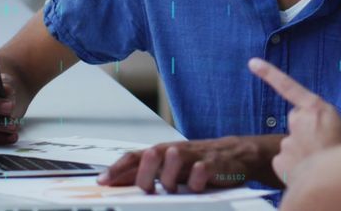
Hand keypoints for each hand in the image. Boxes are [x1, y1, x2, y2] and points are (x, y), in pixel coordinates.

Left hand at [97, 135, 277, 193]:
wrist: (239, 154)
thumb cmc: (202, 162)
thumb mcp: (173, 169)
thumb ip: (149, 174)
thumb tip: (119, 184)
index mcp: (164, 152)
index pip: (135, 156)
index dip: (117, 169)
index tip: (102, 182)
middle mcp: (177, 150)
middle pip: (152, 153)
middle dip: (143, 174)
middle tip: (147, 190)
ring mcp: (197, 155)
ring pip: (174, 156)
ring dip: (168, 176)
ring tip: (170, 189)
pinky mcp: (217, 163)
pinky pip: (203, 169)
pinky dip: (197, 180)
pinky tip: (197, 188)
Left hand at [248, 57, 340, 183]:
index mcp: (317, 109)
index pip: (289, 86)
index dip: (269, 74)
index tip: (253, 63)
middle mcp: (299, 121)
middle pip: (298, 121)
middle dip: (307, 130)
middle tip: (323, 144)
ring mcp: (287, 140)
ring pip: (292, 143)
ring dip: (303, 150)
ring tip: (319, 161)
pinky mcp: (280, 159)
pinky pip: (286, 160)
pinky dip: (294, 166)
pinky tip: (307, 172)